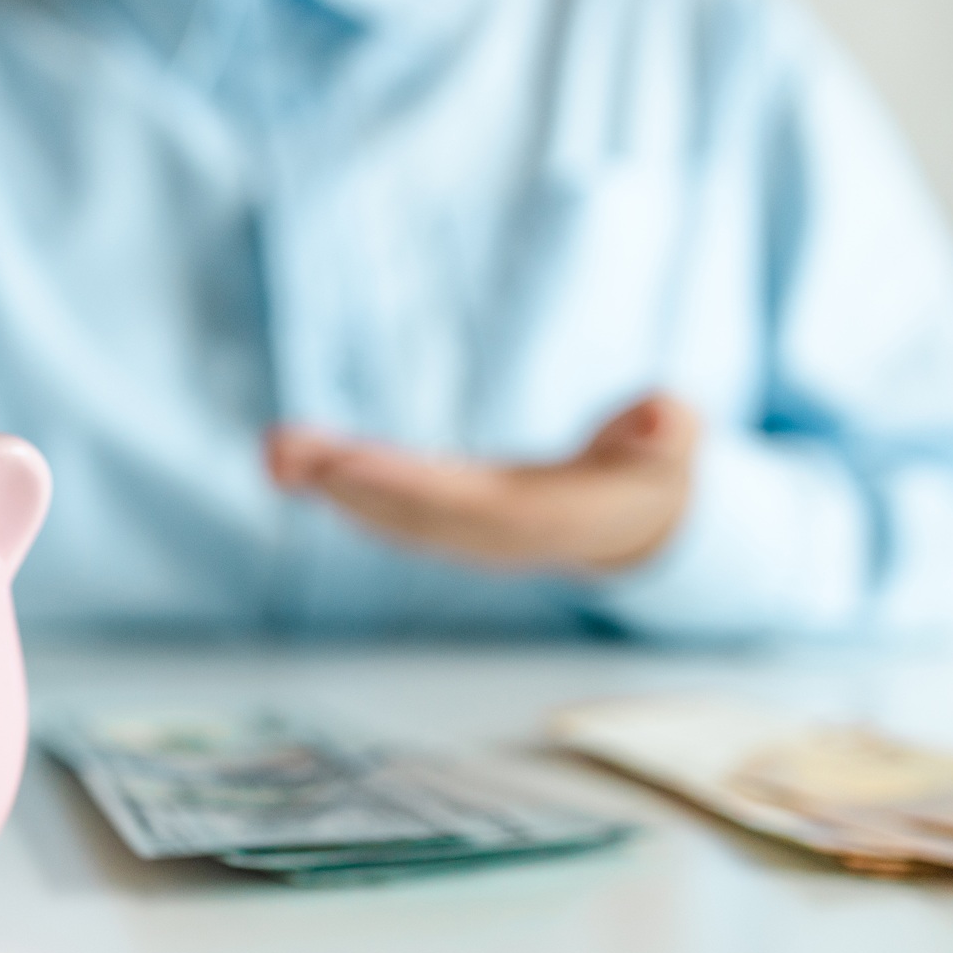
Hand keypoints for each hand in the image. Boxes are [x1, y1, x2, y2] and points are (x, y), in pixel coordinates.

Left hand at [264, 395, 698, 573]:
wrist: (640, 518)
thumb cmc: (655, 465)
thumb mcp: (677, 441)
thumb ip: (666, 430)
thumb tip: (662, 418)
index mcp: (548, 517)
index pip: (468, 505)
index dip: (407, 487)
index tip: (347, 463)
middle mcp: (496, 534)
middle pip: (412, 515)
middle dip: (346, 486)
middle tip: (282, 453)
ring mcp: (466, 533)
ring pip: (388, 514)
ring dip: (327, 486)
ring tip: (275, 452)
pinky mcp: (447, 520)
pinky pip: (385, 509)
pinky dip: (336, 487)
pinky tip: (292, 463)